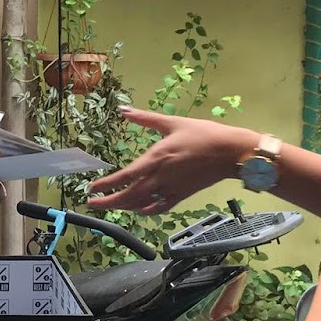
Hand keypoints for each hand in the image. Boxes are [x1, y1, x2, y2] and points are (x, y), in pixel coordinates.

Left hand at [87, 109, 258, 213]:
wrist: (230, 152)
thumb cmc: (203, 134)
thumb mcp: (172, 122)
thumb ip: (146, 118)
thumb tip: (124, 110)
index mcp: (156, 158)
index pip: (125, 176)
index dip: (106, 184)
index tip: (91, 188)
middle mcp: (160, 176)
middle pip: (128, 195)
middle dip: (108, 202)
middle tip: (92, 204)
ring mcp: (170, 189)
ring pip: (142, 203)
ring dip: (123, 206)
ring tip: (111, 205)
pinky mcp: (181, 195)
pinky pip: (160, 207)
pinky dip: (147, 211)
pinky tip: (140, 210)